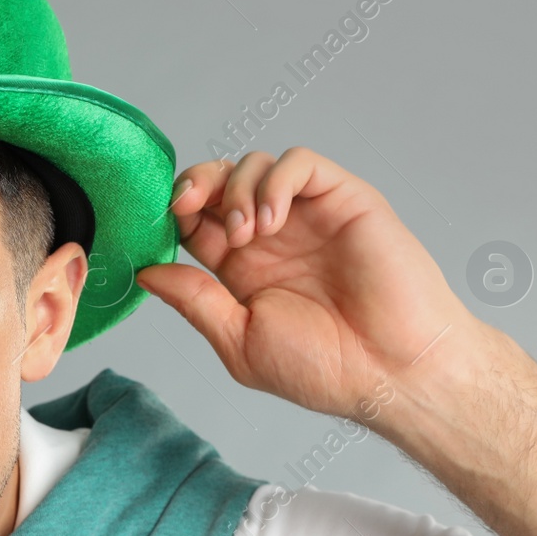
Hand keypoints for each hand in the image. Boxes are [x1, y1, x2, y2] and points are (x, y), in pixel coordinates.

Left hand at [135, 147, 479, 421]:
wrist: (390, 371)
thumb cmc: (325, 368)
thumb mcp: (239, 339)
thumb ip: (194, 301)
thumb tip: (146, 273)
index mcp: (243, 271)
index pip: (196, 220)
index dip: (174, 214)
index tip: (161, 225)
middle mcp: (273, 238)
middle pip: (220, 182)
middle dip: (194, 184)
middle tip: (185, 205)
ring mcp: (308, 216)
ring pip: (255, 165)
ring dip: (235, 189)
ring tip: (244, 234)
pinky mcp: (344, 200)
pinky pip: (300, 164)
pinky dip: (275, 180)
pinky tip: (271, 220)